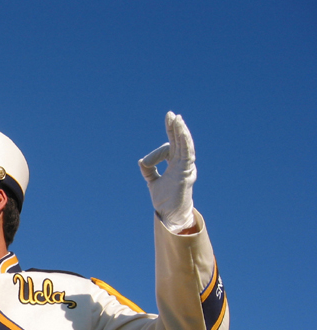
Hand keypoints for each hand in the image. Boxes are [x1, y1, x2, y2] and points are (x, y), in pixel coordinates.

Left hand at [138, 111, 196, 232]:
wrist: (170, 215)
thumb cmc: (165, 200)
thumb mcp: (153, 182)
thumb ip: (149, 171)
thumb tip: (141, 161)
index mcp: (176, 164)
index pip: (171, 146)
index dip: (165, 141)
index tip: (152, 149)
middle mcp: (183, 164)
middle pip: (180, 142)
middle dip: (175, 128)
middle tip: (171, 114)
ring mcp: (186, 167)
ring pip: (185, 145)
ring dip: (181, 132)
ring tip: (177, 119)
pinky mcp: (187, 172)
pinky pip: (187, 153)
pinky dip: (185, 142)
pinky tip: (182, 132)